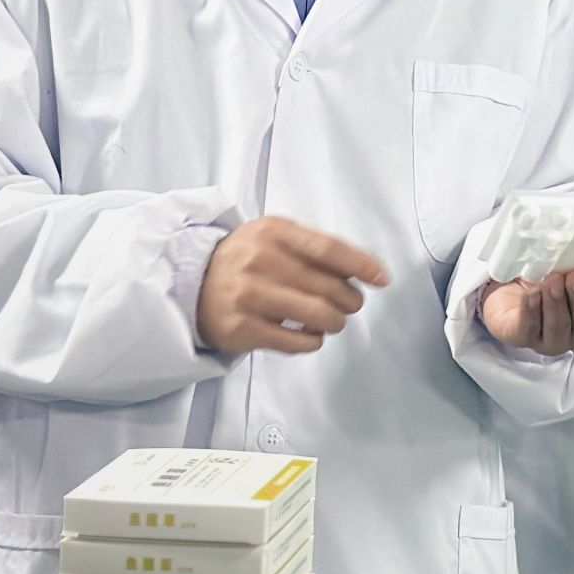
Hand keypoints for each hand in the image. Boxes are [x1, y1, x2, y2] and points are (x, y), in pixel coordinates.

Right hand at [195, 218, 388, 355]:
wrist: (191, 284)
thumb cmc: (245, 259)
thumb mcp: (273, 237)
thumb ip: (312, 248)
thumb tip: (363, 270)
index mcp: (274, 232)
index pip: (328, 249)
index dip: (361, 265)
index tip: (382, 278)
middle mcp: (260, 261)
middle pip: (328, 287)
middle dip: (351, 300)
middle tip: (351, 304)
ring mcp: (249, 296)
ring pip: (317, 316)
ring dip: (336, 322)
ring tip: (334, 321)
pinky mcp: (241, 329)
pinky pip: (296, 342)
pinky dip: (313, 341)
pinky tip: (310, 335)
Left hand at [481, 270, 573, 354]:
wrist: (511, 286)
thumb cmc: (547, 272)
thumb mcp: (567, 262)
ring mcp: (555, 340)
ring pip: (560, 327)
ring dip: (556, 302)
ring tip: (551, 281)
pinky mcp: (525, 339)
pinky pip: (530, 328)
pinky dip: (532, 310)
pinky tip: (531, 294)